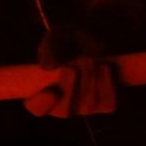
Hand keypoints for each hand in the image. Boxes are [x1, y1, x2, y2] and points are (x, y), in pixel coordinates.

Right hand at [24, 0, 145, 118]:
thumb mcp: (57, 37)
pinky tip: (104, 67)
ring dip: (91, 79)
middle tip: (78, 61)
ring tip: (91, 58)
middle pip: (65, 110)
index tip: (52, 91)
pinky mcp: (106, 104)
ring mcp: (85, 108)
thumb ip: (49, 49)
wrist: (99, 35)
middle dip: (72, 84)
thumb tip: (49, 66)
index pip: (37, 108)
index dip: (43, 104)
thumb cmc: (72, 39)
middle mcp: (62, 105)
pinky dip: (107, 84)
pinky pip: (108, 103)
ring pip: (88, 105)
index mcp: (42, 91)